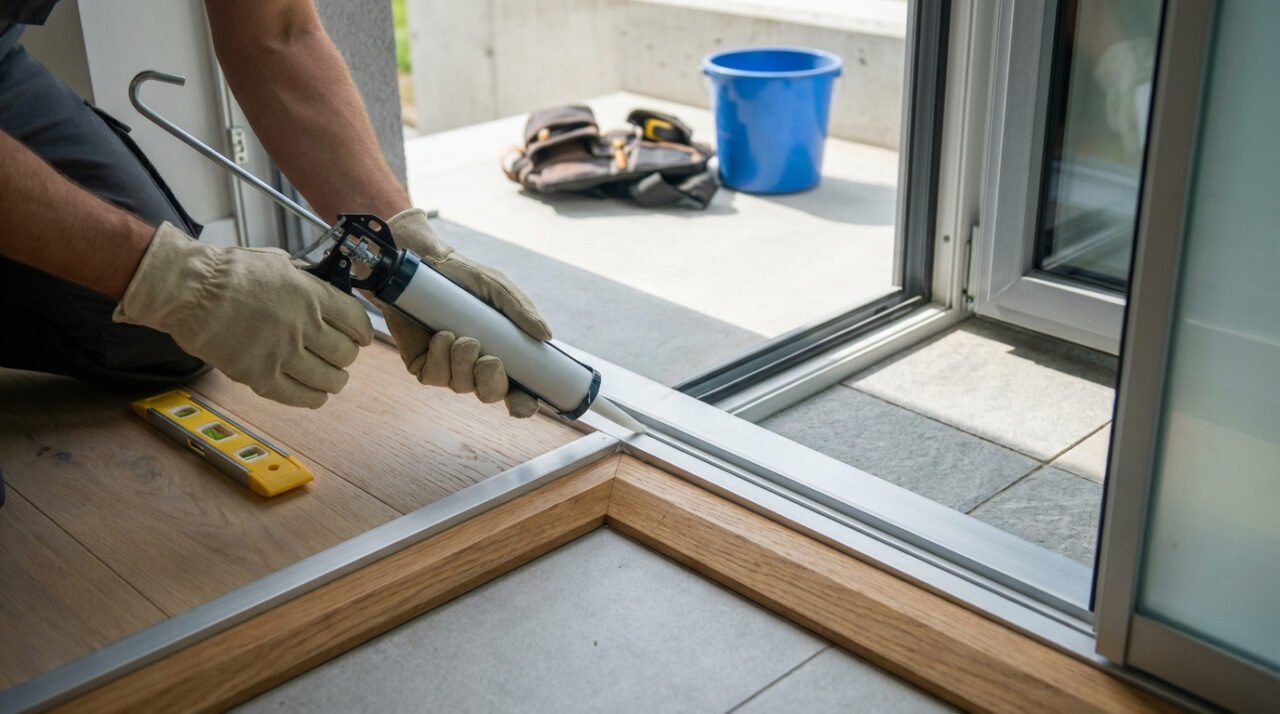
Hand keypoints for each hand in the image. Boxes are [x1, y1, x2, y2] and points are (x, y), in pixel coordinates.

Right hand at [114, 223, 373, 406]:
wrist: (188, 290)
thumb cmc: (227, 271)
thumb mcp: (278, 263)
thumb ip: (306, 281)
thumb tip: (325, 292)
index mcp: (311, 295)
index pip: (356, 321)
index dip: (362, 332)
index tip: (360, 337)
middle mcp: (303, 326)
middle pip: (345, 353)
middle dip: (346, 356)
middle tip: (339, 355)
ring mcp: (282, 353)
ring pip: (329, 379)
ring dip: (334, 380)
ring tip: (332, 378)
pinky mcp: (260, 376)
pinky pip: (299, 396)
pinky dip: (313, 398)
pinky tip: (315, 395)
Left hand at [380, 208, 550, 417]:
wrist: (424, 263)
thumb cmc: (464, 276)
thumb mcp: (498, 288)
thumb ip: (521, 310)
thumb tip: (546, 336)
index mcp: (501, 353)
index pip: (517, 390)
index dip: (523, 403)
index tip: (526, 403)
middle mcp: (475, 365)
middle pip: (490, 394)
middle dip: (492, 383)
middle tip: (490, 359)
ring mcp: (448, 367)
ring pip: (461, 386)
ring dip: (464, 363)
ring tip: (461, 336)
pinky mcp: (423, 364)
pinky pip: (434, 376)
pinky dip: (440, 358)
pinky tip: (441, 336)